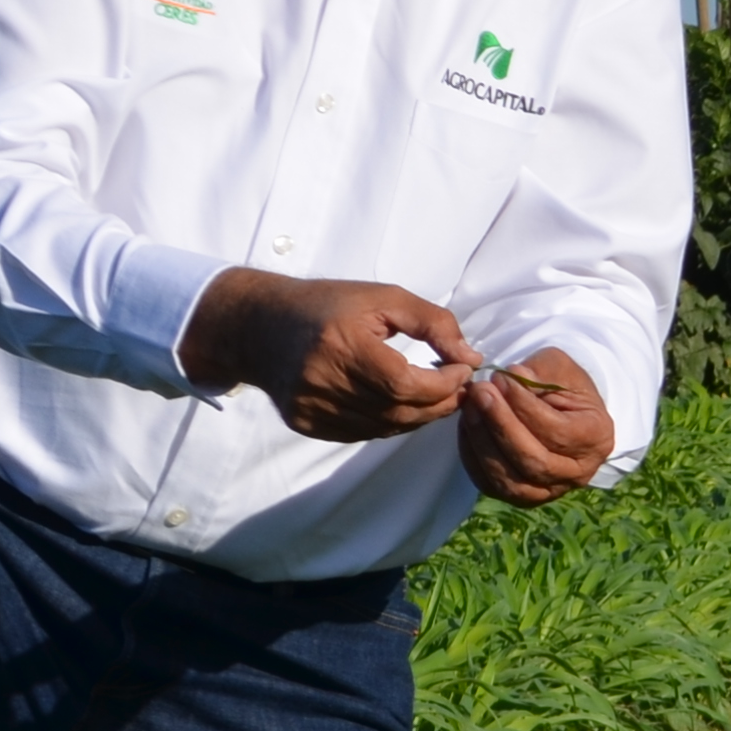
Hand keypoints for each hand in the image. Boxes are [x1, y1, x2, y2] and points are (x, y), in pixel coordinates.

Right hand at [181, 270, 477, 439]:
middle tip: (459, 387)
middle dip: (439, 403)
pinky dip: (391, 423)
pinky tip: (401, 403)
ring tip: (436, 395)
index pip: (404, 383)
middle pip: (398, 411)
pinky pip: (363, 433)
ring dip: (419, 415)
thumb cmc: (328, 304)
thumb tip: (471, 357)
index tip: (463, 369)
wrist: (259, 325)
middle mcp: (322, 382)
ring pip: (384, 428)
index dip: (442, 383)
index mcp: (341, 345)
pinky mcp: (306, 424)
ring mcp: (311, 408)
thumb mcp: (384, 297)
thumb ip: (433, 323)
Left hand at [454, 348, 610, 506]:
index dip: (524, 405)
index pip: (556, 430)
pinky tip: (467, 427)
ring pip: (510, 480)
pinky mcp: (522, 498)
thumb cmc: (565, 386)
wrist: (565, 413)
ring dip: (482, 442)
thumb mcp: (560, 368)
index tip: (500, 378)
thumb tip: (513, 376)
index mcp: (596, 438)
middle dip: (500, 425)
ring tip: (469, 407)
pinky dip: (473, 457)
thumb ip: (540, 371)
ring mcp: (549, 491)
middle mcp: (577, 473)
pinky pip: (491, 485)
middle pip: (533, 460)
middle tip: (479, 392)